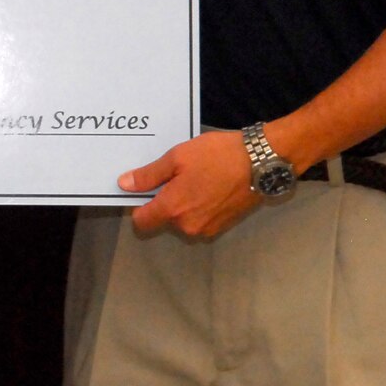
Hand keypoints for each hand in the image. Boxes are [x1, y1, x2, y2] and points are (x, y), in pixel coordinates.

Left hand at [121, 129, 263, 238]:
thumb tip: (124, 185)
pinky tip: (210, 186)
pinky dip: (200, 206)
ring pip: (183, 220)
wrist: (261, 163)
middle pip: (164, 220)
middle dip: (165, 201)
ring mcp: (208, 229)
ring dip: (184, 204)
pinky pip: (201, 219)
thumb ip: (149, 175)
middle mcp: (188, 226)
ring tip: (196, 178)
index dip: (138, 206)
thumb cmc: (216, 156)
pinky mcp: (224, 226)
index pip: (142, 222)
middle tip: (177, 176)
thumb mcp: (177, 158)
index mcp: (173, 209)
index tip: (145, 190)